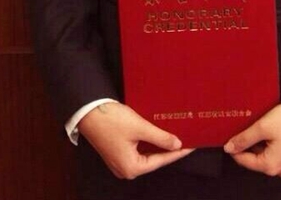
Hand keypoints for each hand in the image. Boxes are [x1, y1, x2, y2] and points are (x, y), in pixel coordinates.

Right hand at [78, 102, 193, 178]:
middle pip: (154, 159)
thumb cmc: (112, 120)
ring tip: (175, 134)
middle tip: (186, 138)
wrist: (89, 111)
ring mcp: (120, 161)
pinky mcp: (118, 152)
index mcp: (131, 168)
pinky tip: (159, 133)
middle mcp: (125, 169)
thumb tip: (177, 144)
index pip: (161, 160)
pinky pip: (138, 149)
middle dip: (169, 148)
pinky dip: (149, 142)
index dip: (178, 152)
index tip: (192, 145)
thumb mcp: (140, 127)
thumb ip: (160, 137)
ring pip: (146, 154)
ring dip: (159, 144)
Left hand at [224, 104, 280, 178]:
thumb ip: (244, 138)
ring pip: (269, 156)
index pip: (244, 161)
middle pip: (257, 159)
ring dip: (263, 144)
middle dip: (250, 144)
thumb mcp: (263, 126)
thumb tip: (228, 148)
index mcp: (271, 166)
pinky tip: (275, 131)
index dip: (235, 147)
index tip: (229, 136)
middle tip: (247, 127)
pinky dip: (274, 145)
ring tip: (262, 127)